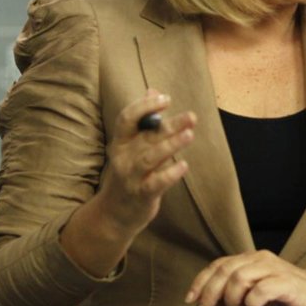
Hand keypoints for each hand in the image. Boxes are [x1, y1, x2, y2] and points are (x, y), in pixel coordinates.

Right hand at [94, 90, 194, 236]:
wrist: (114, 214)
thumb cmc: (129, 174)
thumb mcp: (131, 147)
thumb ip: (144, 121)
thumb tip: (153, 91)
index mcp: (120, 142)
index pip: (127, 118)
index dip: (145, 105)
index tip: (165, 98)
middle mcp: (123, 157)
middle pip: (146, 136)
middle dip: (169, 125)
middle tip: (191, 116)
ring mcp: (131, 177)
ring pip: (150, 157)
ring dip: (171, 145)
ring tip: (190, 134)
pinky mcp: (141, 195)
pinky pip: (156, 182)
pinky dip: (170, 174)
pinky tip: (184, 165)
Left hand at [185, 250, 305, 305]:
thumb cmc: (286, 297)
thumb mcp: (255, 293)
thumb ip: (234, 294)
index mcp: (251, 259)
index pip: (218, 265)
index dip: (201, 281)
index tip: (190, 299)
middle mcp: (260, 259)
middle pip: (225, 271)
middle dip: (209, 293)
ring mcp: (273, 268)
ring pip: (239, 278)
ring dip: (230, 300)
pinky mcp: (286, 282)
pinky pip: (261, 290)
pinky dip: (251, 303)